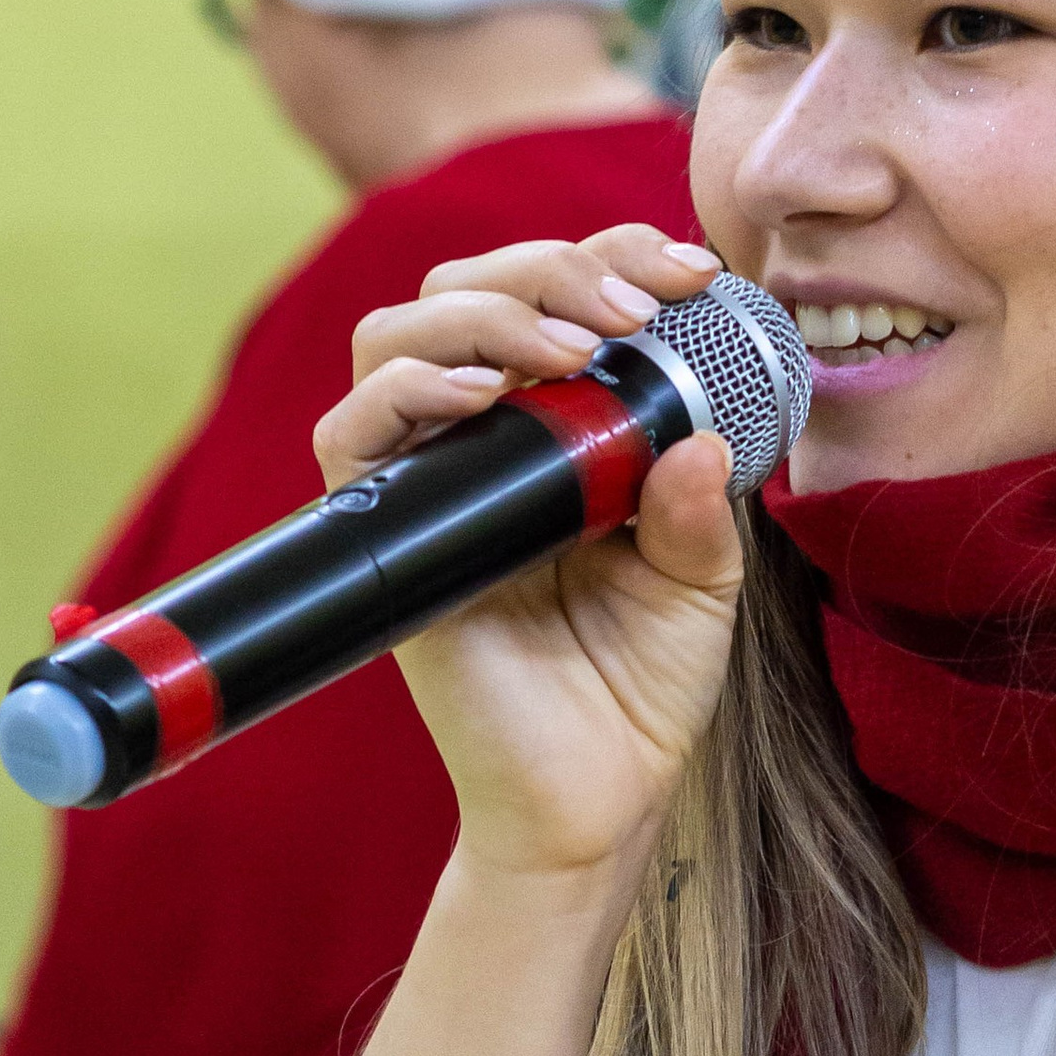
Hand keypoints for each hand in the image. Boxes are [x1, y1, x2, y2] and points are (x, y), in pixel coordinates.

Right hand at [316, 226, 743, 892]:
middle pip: (469, 287)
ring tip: (571, 350)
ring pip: (398, 333)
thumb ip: (702, 507)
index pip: (560, 298)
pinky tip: (482, 399)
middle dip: (554, 269)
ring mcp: (429, 482)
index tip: (690, 270)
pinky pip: (352, 434)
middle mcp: (486, 438)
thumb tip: (695, 437)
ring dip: (485, 314)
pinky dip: (406, 392)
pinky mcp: (385, 534)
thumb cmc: (642, 687)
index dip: (613, 258)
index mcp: (562, 428)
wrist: (597, 798)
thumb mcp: (702, 584)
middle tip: (633, 310)